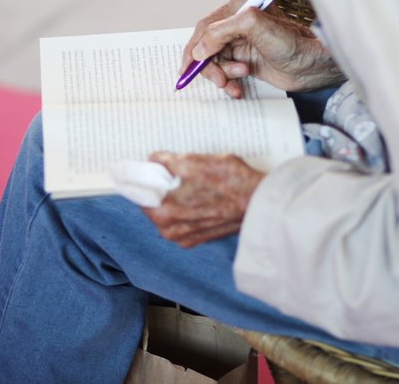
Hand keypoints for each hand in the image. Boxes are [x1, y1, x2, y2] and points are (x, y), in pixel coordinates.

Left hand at [142, 151, 263, 247]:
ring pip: (168, 212)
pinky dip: (186, 207)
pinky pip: (183, 220)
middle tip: (170, 169)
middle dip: (159, 186)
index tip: (143, 168)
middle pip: (153, 203)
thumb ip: (167, 161)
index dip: (141, 176)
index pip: (138, 193)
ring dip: (173, 197)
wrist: (260, 203)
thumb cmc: (229, 182)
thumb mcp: (193, 162)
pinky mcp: (201, 238)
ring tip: (189, 180)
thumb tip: (154, 159)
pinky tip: (199, 193)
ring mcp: (186, 238)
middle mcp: (170, 232)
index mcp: (163, 214)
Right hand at [181, 0, 343, 97]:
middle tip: (219, 80)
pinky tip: (238, 87)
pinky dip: (228, 82)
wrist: (314, 66)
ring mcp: (242, 40)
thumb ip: (220, 33)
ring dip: (222, 75)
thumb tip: (199, 51)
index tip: (188, 68)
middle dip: (210, 66)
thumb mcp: (253, 27)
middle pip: (207, 46)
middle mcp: (238, 20)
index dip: (194, 49)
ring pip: (215, 61)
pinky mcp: (246, 58)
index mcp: (239, 3)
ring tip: (239, 79)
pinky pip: (226, 72)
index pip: (205, 27)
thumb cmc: (293, 42)